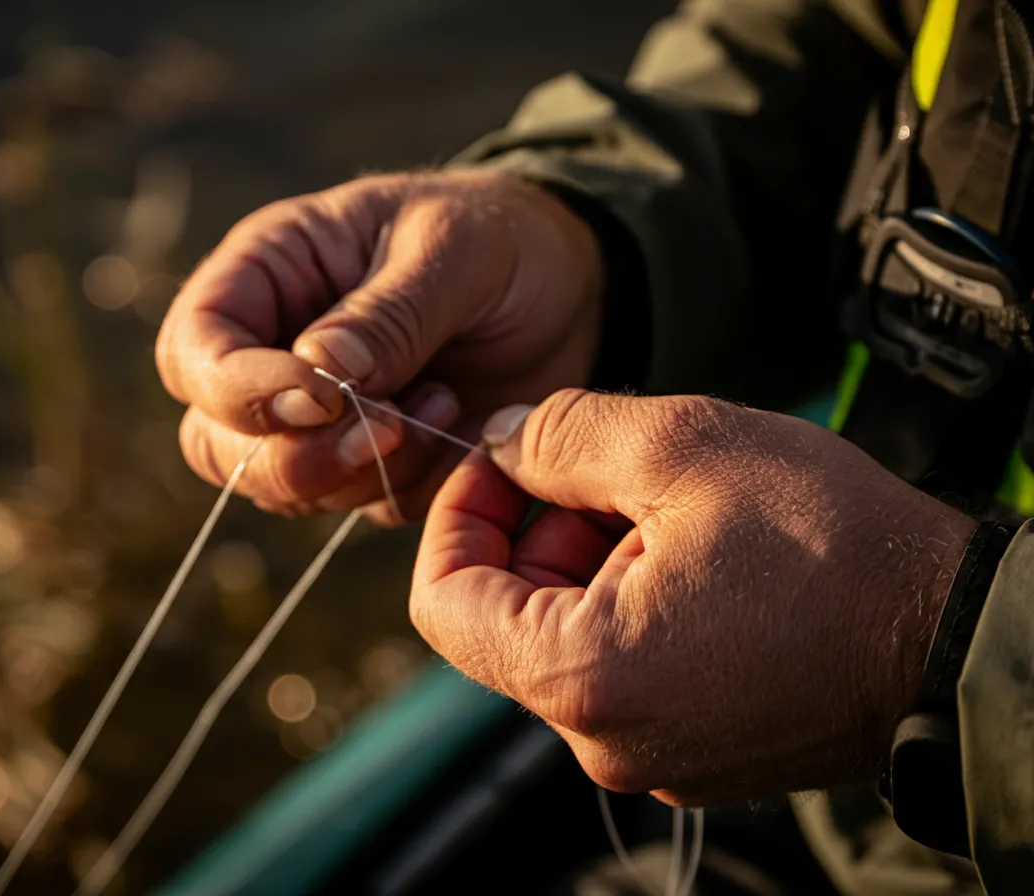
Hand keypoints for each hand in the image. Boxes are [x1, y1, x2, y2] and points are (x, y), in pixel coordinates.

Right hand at [155, 170, 603, 522]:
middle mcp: (271, 352)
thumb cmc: (497, 238)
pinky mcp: (366, 464)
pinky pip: (359, 504)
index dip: (237, 389)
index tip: (322, 397)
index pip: (194, 350)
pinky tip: (459, 422)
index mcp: (267, 275)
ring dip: (359, 471)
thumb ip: (387, 313)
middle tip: (388, 427)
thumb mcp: (450, 249)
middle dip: (296, 454)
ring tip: (444, 401)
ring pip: (280, 487)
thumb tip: (316, 372)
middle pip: (216, 440)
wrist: (567, 287)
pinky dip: (408, 484)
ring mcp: (313, 419)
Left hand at [410, 390, 975, 803]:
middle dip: (537, 526)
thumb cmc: (837, 546)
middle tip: (606, 468)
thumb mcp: (685, 447)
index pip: (442, 601)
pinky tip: (696, 554)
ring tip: (670, 507)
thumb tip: (496, 438)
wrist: (959, 633)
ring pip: (565, 636)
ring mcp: (650, 756)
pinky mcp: (692, 751)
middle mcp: (603, 739)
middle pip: (506, 615)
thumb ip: (562, 436)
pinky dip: (629, 600)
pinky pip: (621, 667)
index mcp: (582, 675)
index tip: (498, 459)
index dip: (456, 513)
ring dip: (588, 558)